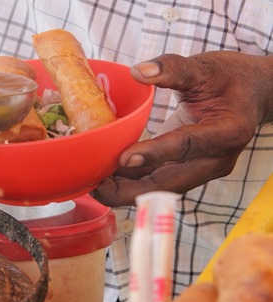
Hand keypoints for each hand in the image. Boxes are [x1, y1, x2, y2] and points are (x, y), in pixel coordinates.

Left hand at [92, 51, 272, 206]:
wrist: (251, 94)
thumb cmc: (230, 78)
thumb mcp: (205, 67)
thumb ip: (174, 69)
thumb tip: (137, 72)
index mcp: (227, 131)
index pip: (186, 145)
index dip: (154, 153)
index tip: (122, 158)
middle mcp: (216, 159)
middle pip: (170, 183)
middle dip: (131, 190)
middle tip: (96, 186)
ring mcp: (202, 168)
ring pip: (160, 187)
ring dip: (126, 190)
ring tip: (93, 186)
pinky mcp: (188, 168)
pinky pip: (158, 180)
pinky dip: (132, 181)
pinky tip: (106, 177)